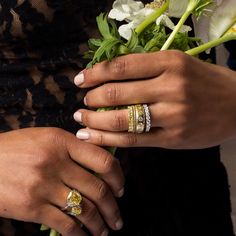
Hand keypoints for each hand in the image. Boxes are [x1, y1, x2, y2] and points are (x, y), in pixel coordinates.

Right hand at [0, 128, 123, 235]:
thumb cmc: (16, 148)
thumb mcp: (46, 138)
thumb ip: (72, 148)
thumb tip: (98, 164)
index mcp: (62, 141)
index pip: (103, 159)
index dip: (117, 176)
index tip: (121, 188)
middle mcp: (56, 162)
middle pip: (97, 188)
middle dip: (113, 207)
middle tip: (118, 217)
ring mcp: (43, 185)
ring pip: (84, 209)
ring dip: (99, 223)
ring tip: (106, 230)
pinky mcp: (31, 207)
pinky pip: (64, 224)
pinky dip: (79, 234)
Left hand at [74, 50, 235, 148]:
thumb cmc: (205, 82)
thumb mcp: (178, 64)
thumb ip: (146, 69)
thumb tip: (108, 76)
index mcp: (170, 62)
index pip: (121, 66)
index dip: (95, 73)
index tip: (80, 79)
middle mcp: (170, 87)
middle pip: (117, 93)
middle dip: (92, 99)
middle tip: (83, 103)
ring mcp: (172, 115)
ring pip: (122, 120)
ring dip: (95, 121)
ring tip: (81, 121)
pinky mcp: (172, 139)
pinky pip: (133, 139)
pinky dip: (108, 139)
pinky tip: (92, 137)